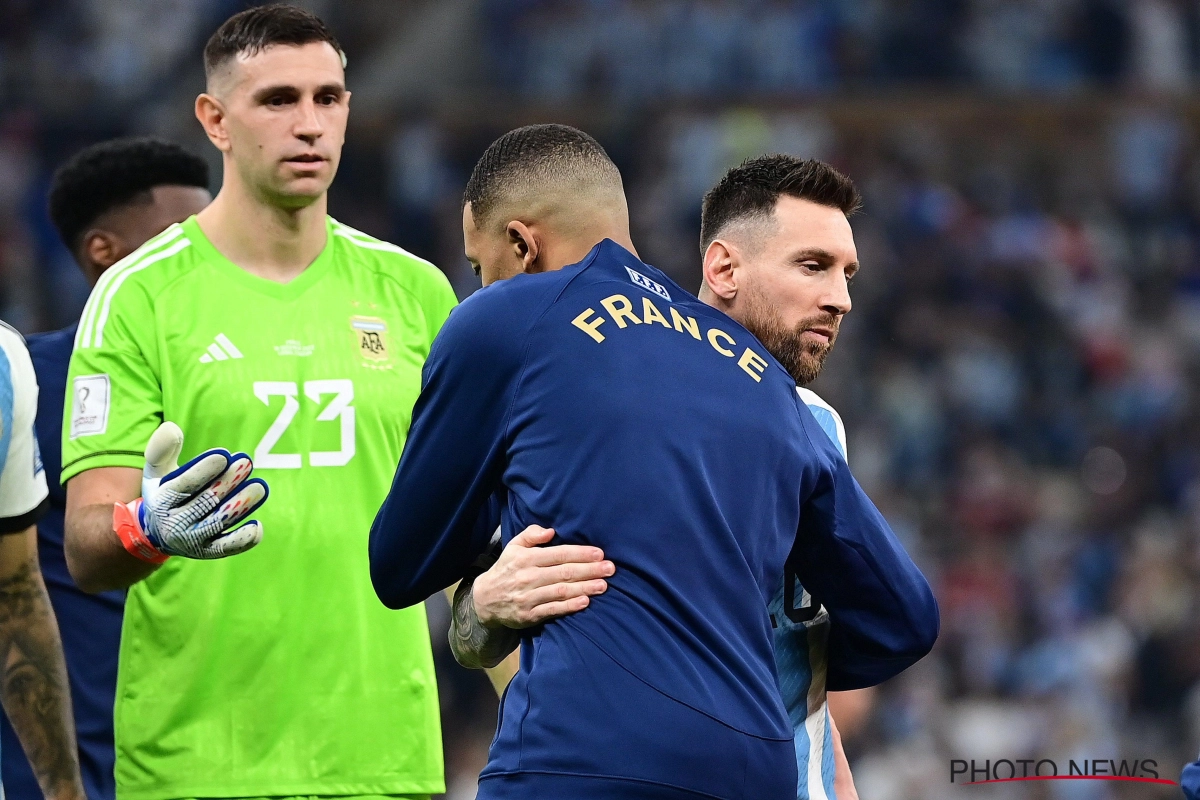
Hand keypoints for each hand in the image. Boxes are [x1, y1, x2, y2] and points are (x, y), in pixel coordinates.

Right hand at [114, 422, 267, 560]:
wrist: (159, 533)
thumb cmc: (165, 492)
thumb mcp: (156, 471)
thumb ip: (162, 449)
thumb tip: (171, 427)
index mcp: (161, 501)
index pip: (183, 486)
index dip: (203, 471)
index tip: (223, 456)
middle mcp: (175, 524)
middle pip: (205, 502)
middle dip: (227, 483)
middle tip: (246, 463)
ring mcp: (193, 540)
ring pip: (219, 523)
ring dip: (241, 506)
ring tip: (260, 487)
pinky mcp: (209, 551)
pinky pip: (227, 547)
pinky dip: (242, 539)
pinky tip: (257, 526)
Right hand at [472, 525, 613, 628]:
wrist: (484, 600)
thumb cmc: (507, 569)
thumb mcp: (513, 546)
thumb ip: (531, 534)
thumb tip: (550, 530)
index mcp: (526, 558)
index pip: (558, 554)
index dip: (581, 554)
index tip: (600, 553)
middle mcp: (528, 577)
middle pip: (564, 572)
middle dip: (590, 570)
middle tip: (610, 568)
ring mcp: (529, 597)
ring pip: (561, 591)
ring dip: (584, 588)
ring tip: (603, 585)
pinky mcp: (529, 615)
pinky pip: (553, 610)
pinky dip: (569, 606)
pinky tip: (585, 602)